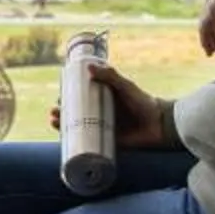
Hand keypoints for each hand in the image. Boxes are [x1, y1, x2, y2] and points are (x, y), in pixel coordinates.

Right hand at [54, 59, 173, 150]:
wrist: (160, 125)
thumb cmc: (144, 102)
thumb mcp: (125, 87)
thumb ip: (110, 76)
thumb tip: (88, 67)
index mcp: (104, 99)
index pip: (81, 98)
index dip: (68, 99)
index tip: (59, 97)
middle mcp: (101, 114)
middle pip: (76, 114)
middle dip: (61, 113)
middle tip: (54, 112)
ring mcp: (104, 129)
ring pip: (78, 129)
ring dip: (63, 127)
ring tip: (54, 122)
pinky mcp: (108, 143)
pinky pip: (90, 146)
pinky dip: (77, 146)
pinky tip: (65, 143)